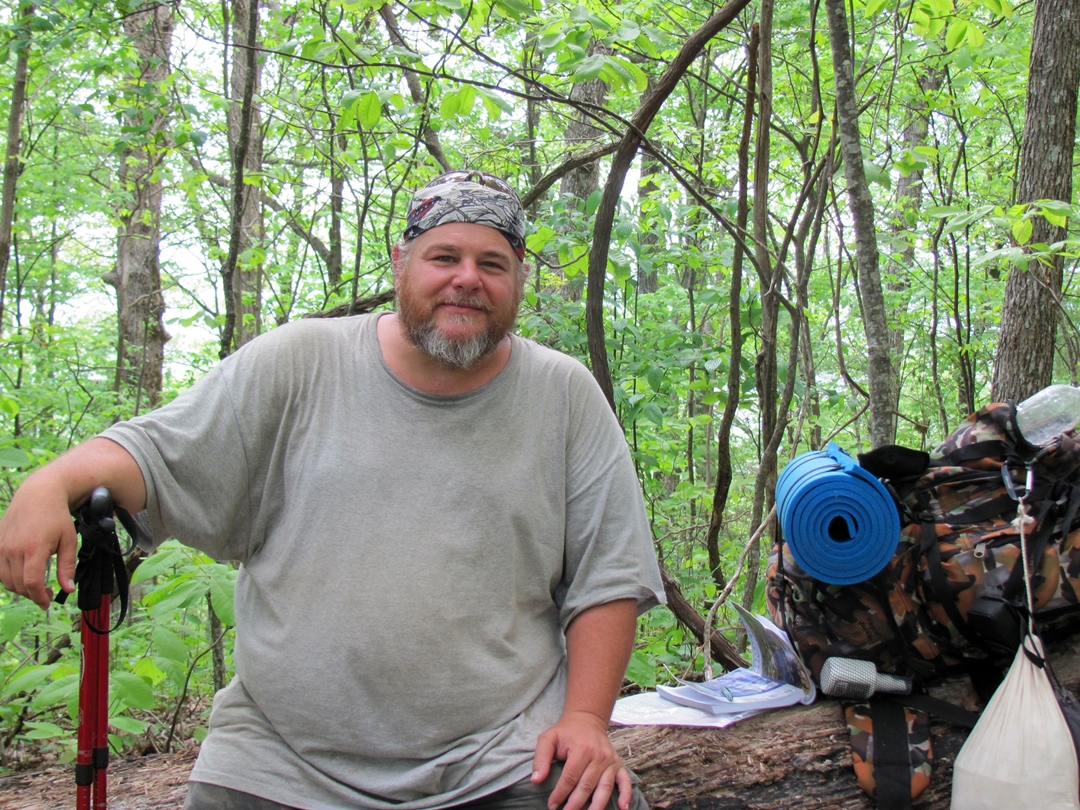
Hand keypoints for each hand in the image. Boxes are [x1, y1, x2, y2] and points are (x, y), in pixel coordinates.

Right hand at [0, 437, 145, 609]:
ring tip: (35, 586)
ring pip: (5, 579)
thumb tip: (67, 589)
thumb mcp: (68, 540)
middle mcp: (14, 549)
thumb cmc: (57, 517)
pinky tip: (21, 576)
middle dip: (32, 594)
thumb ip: (67, 566)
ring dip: (19, 588)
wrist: (38, 495)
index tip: (47, 603)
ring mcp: (2, 546)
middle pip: (18, 584)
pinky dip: (7, 578)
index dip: (38, 597)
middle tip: (46, 595)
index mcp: (34, 548)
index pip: (31, 583)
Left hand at [532, 710, 631, 809]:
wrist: (587, 719)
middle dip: (575, 804)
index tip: (552, 805)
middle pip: (587, 786)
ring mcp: (610, 761)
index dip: (560, 794)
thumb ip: (541, 758)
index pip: (570, 778)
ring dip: (597, 806)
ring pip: (604, 788)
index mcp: (581, 749)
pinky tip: (623, 808)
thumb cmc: (566, 732)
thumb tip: (536, 780)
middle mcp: (598, 756)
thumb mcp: (548, 739)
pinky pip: (624, 781)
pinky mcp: (618, 764)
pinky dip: (626, 794)